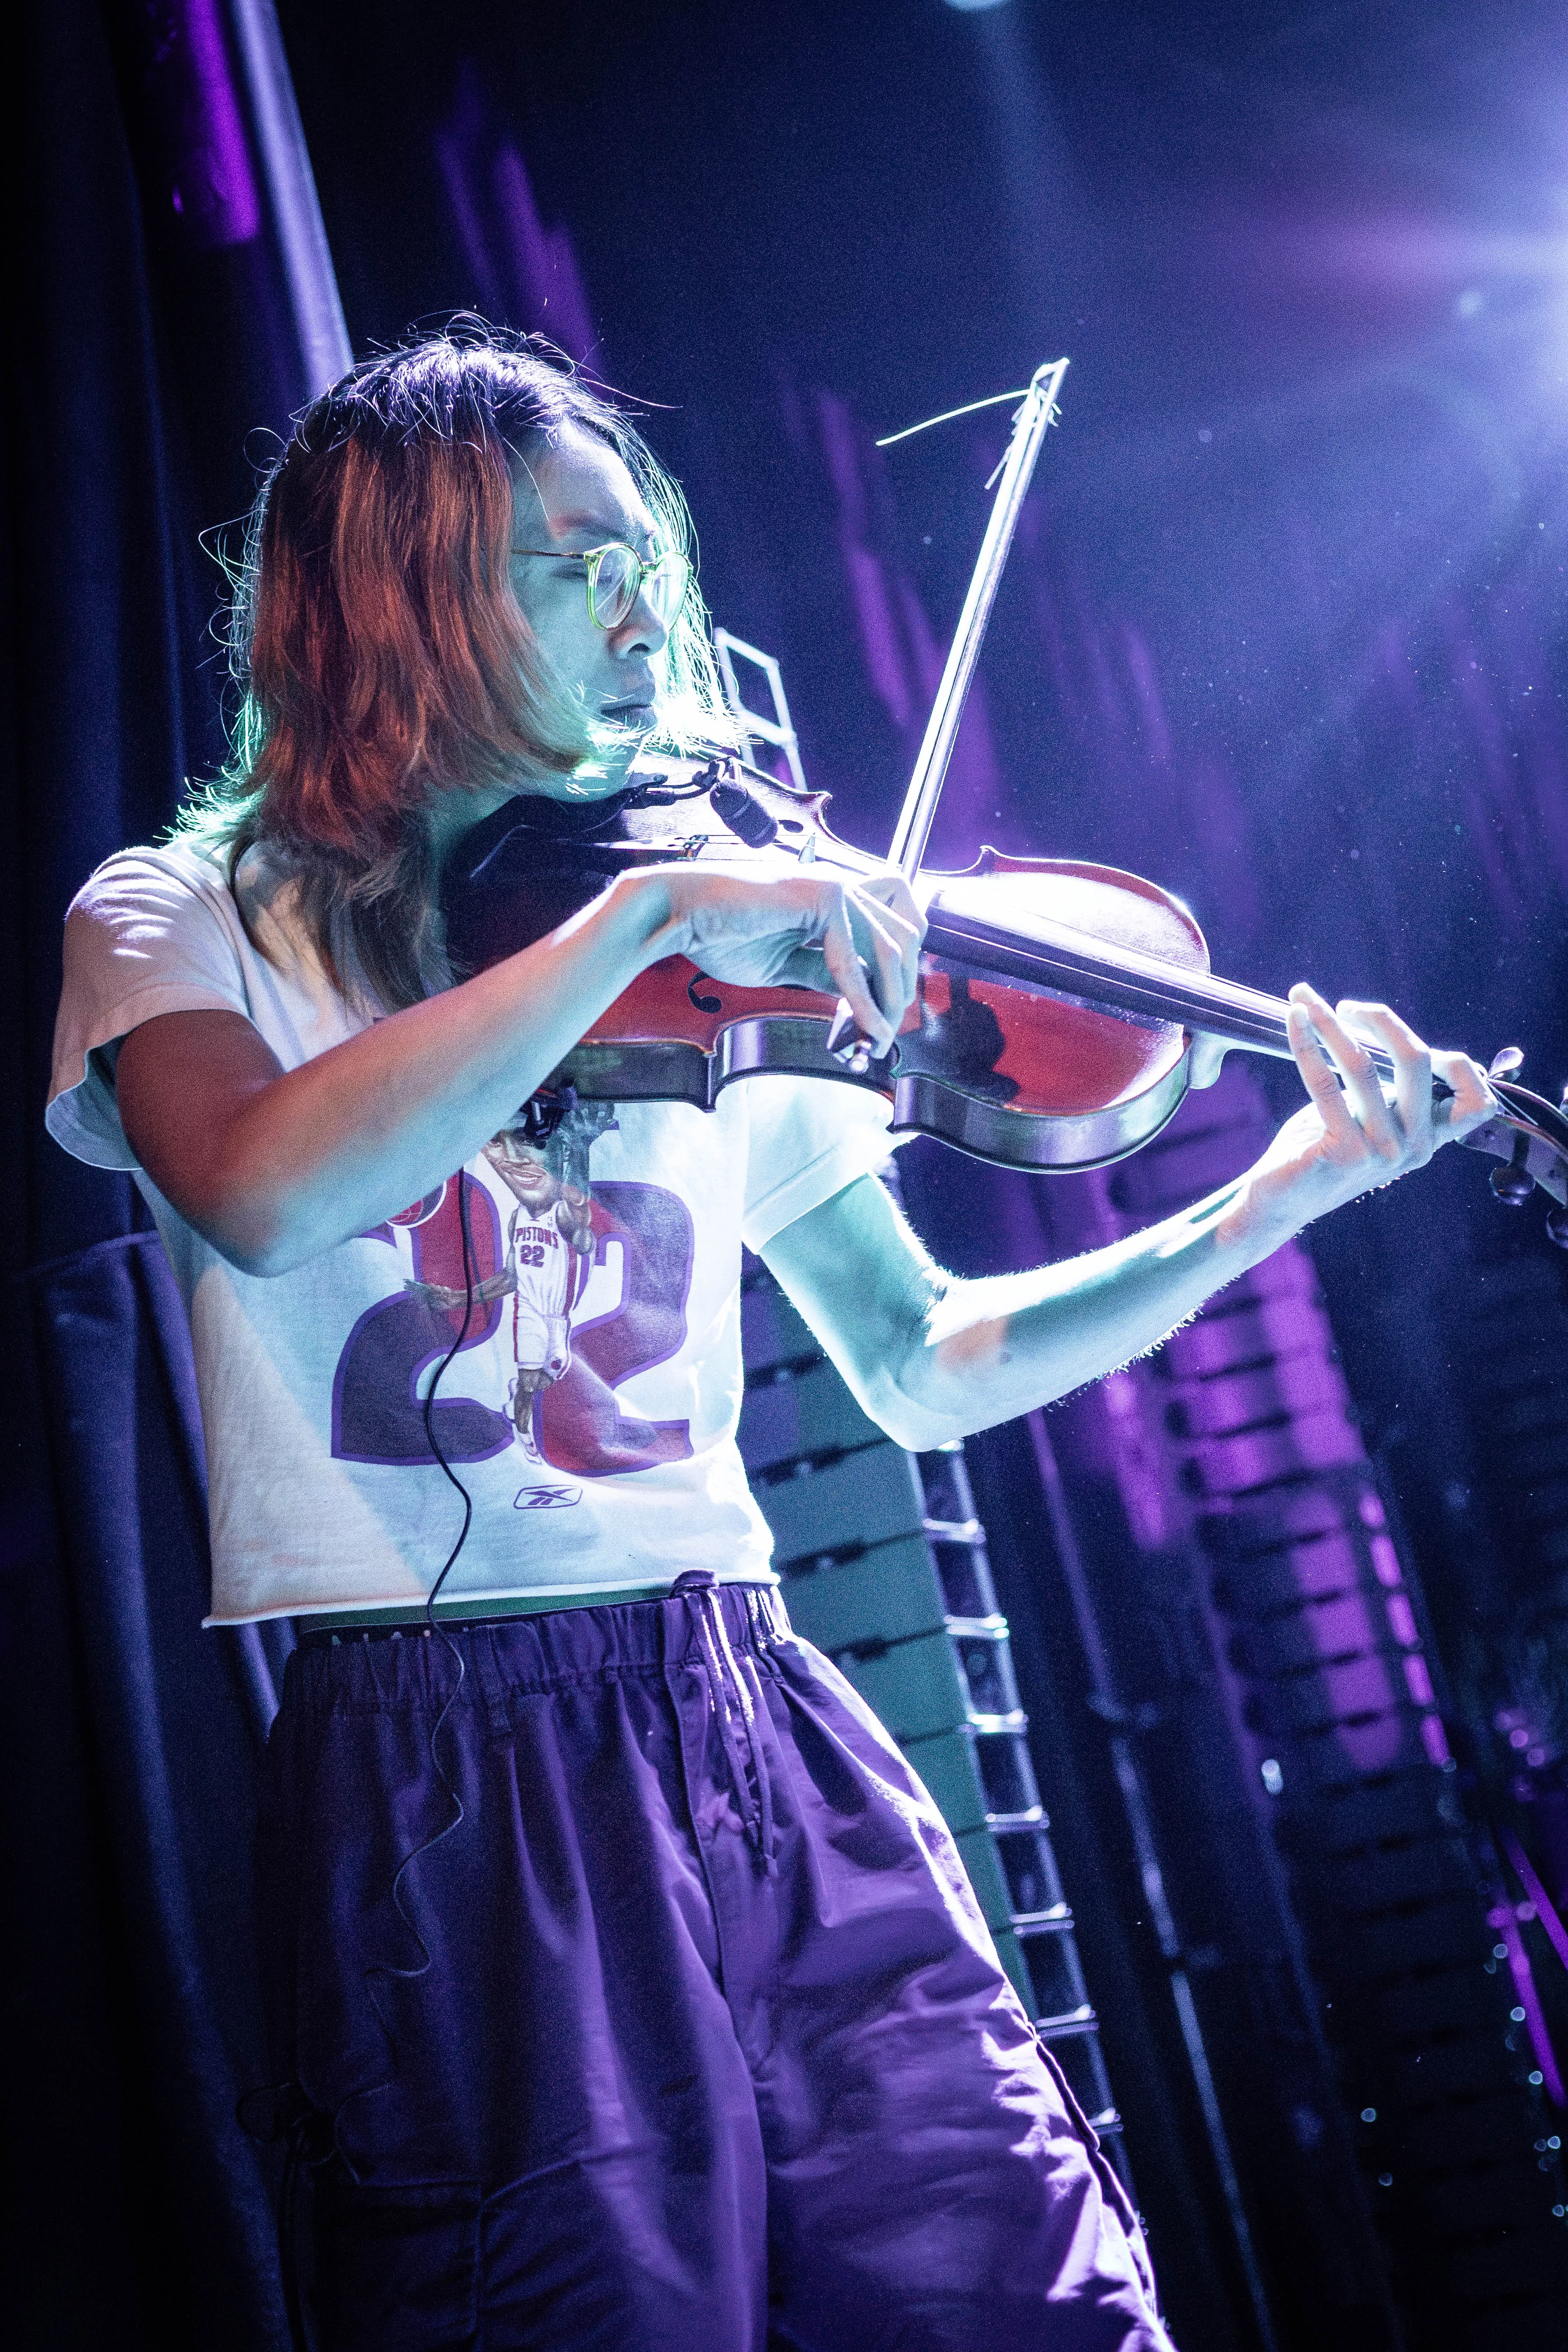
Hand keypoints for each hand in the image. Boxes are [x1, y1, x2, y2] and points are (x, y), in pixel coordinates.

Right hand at [653, 861, 924, 1059]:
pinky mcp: (822, 895)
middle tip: (884, 1037)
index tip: (884, 1022)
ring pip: (889, 948)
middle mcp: (842, 884)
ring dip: (887, 1001)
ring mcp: (834, 885)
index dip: (897, 980)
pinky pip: (852, 958)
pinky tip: (865, 1027)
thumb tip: (860, 998)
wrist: (679, 914)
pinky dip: (862, 1000)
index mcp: (834, 897)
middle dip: (900, 993)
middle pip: (903, 939)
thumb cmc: (720, 933)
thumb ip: (823, 974)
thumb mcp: (786, 964)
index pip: (891, 934)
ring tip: (877, 1038)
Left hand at [1229, 983, 1494, 1245]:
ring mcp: (1381, 1152)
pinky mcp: (1344, 1153)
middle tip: (1346, 1005)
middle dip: (1382, 1019)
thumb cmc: (1322, 1148)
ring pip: (1364, 1064)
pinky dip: (1307, 1042)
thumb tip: (1388, 1030)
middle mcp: (1414, 1147)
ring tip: (1302, 998)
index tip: (1408, 1042)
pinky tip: (1294, 1020)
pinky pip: (1325, 1081)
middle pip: (1417, 1060)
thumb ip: (1390, 1088)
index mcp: (1428, 1139)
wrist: (1280, 1201)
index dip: (1457, 1063)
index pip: (1476, 1100)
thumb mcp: (1368, 1119)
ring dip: (1330, 1022)